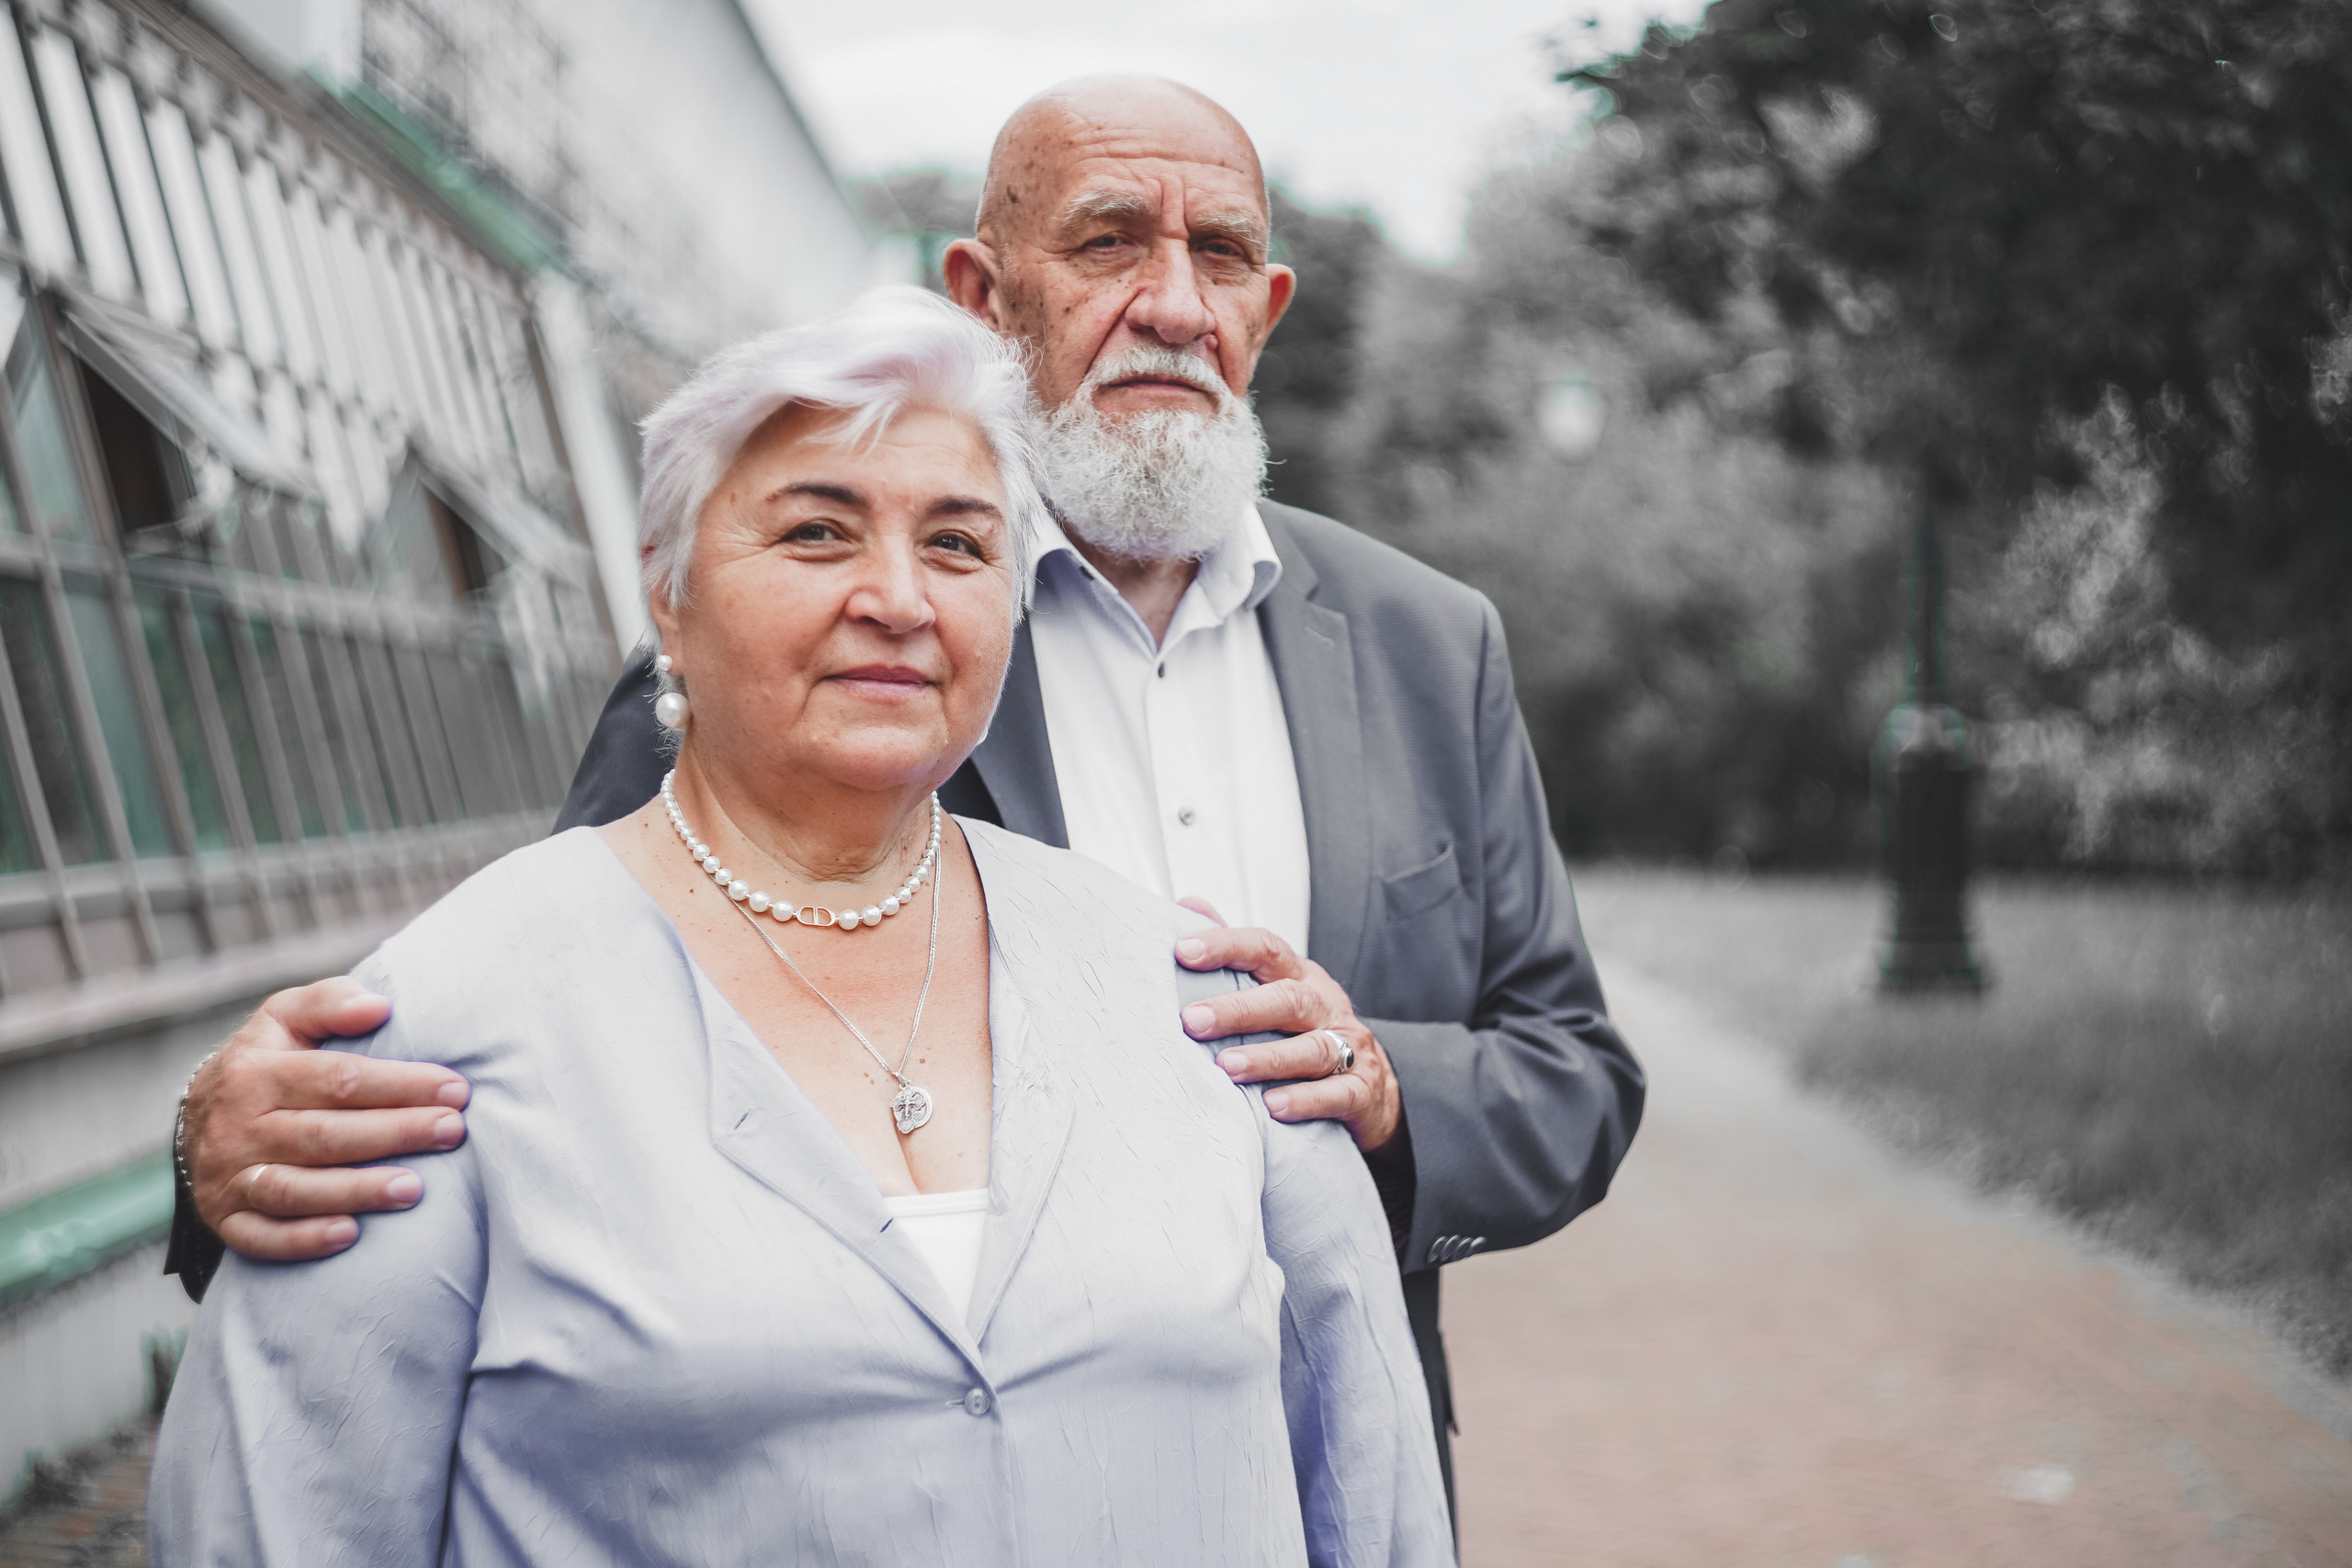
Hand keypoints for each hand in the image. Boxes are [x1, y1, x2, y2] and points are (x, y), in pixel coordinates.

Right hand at [183, 978, 468, 1260]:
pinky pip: (261, 1237)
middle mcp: (238, 1128)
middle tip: (452, 1131)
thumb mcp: (283, 1018)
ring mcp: (229, 1178)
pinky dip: (302, 1239)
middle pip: (323, 1134)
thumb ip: (329, 1003)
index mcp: (256, 1073)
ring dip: (356, 1191)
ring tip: (415, 1189)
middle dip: (394, 1133)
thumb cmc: (266, 1062)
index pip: (337, 1078)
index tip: (455, 1088)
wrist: (193, 1122)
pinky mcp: (226, 1220)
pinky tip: (350, 1236)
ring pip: (294, 1189)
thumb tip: (379, 1006)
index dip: (399, 1084)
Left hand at [1173, 903, 1401, 1154]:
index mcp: (1300, 977)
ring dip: (1268, 1058)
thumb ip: (1236, 953)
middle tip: (1193, 1021)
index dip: (1226, 946)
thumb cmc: (1308, 1031)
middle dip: (1239, 1009)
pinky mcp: (1362, 1091)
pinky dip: (1306, 1100)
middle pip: (1287, 999)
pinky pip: (1337, 1094)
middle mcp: (1325, 1007)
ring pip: (1313, 1049)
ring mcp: (1350, 1048)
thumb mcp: (1277, 987)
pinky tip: (1273, 1107)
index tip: (1183, 951)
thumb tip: (1189, 905)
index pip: (1266, 949)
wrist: (1374, 1088)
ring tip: (1227, 1067)